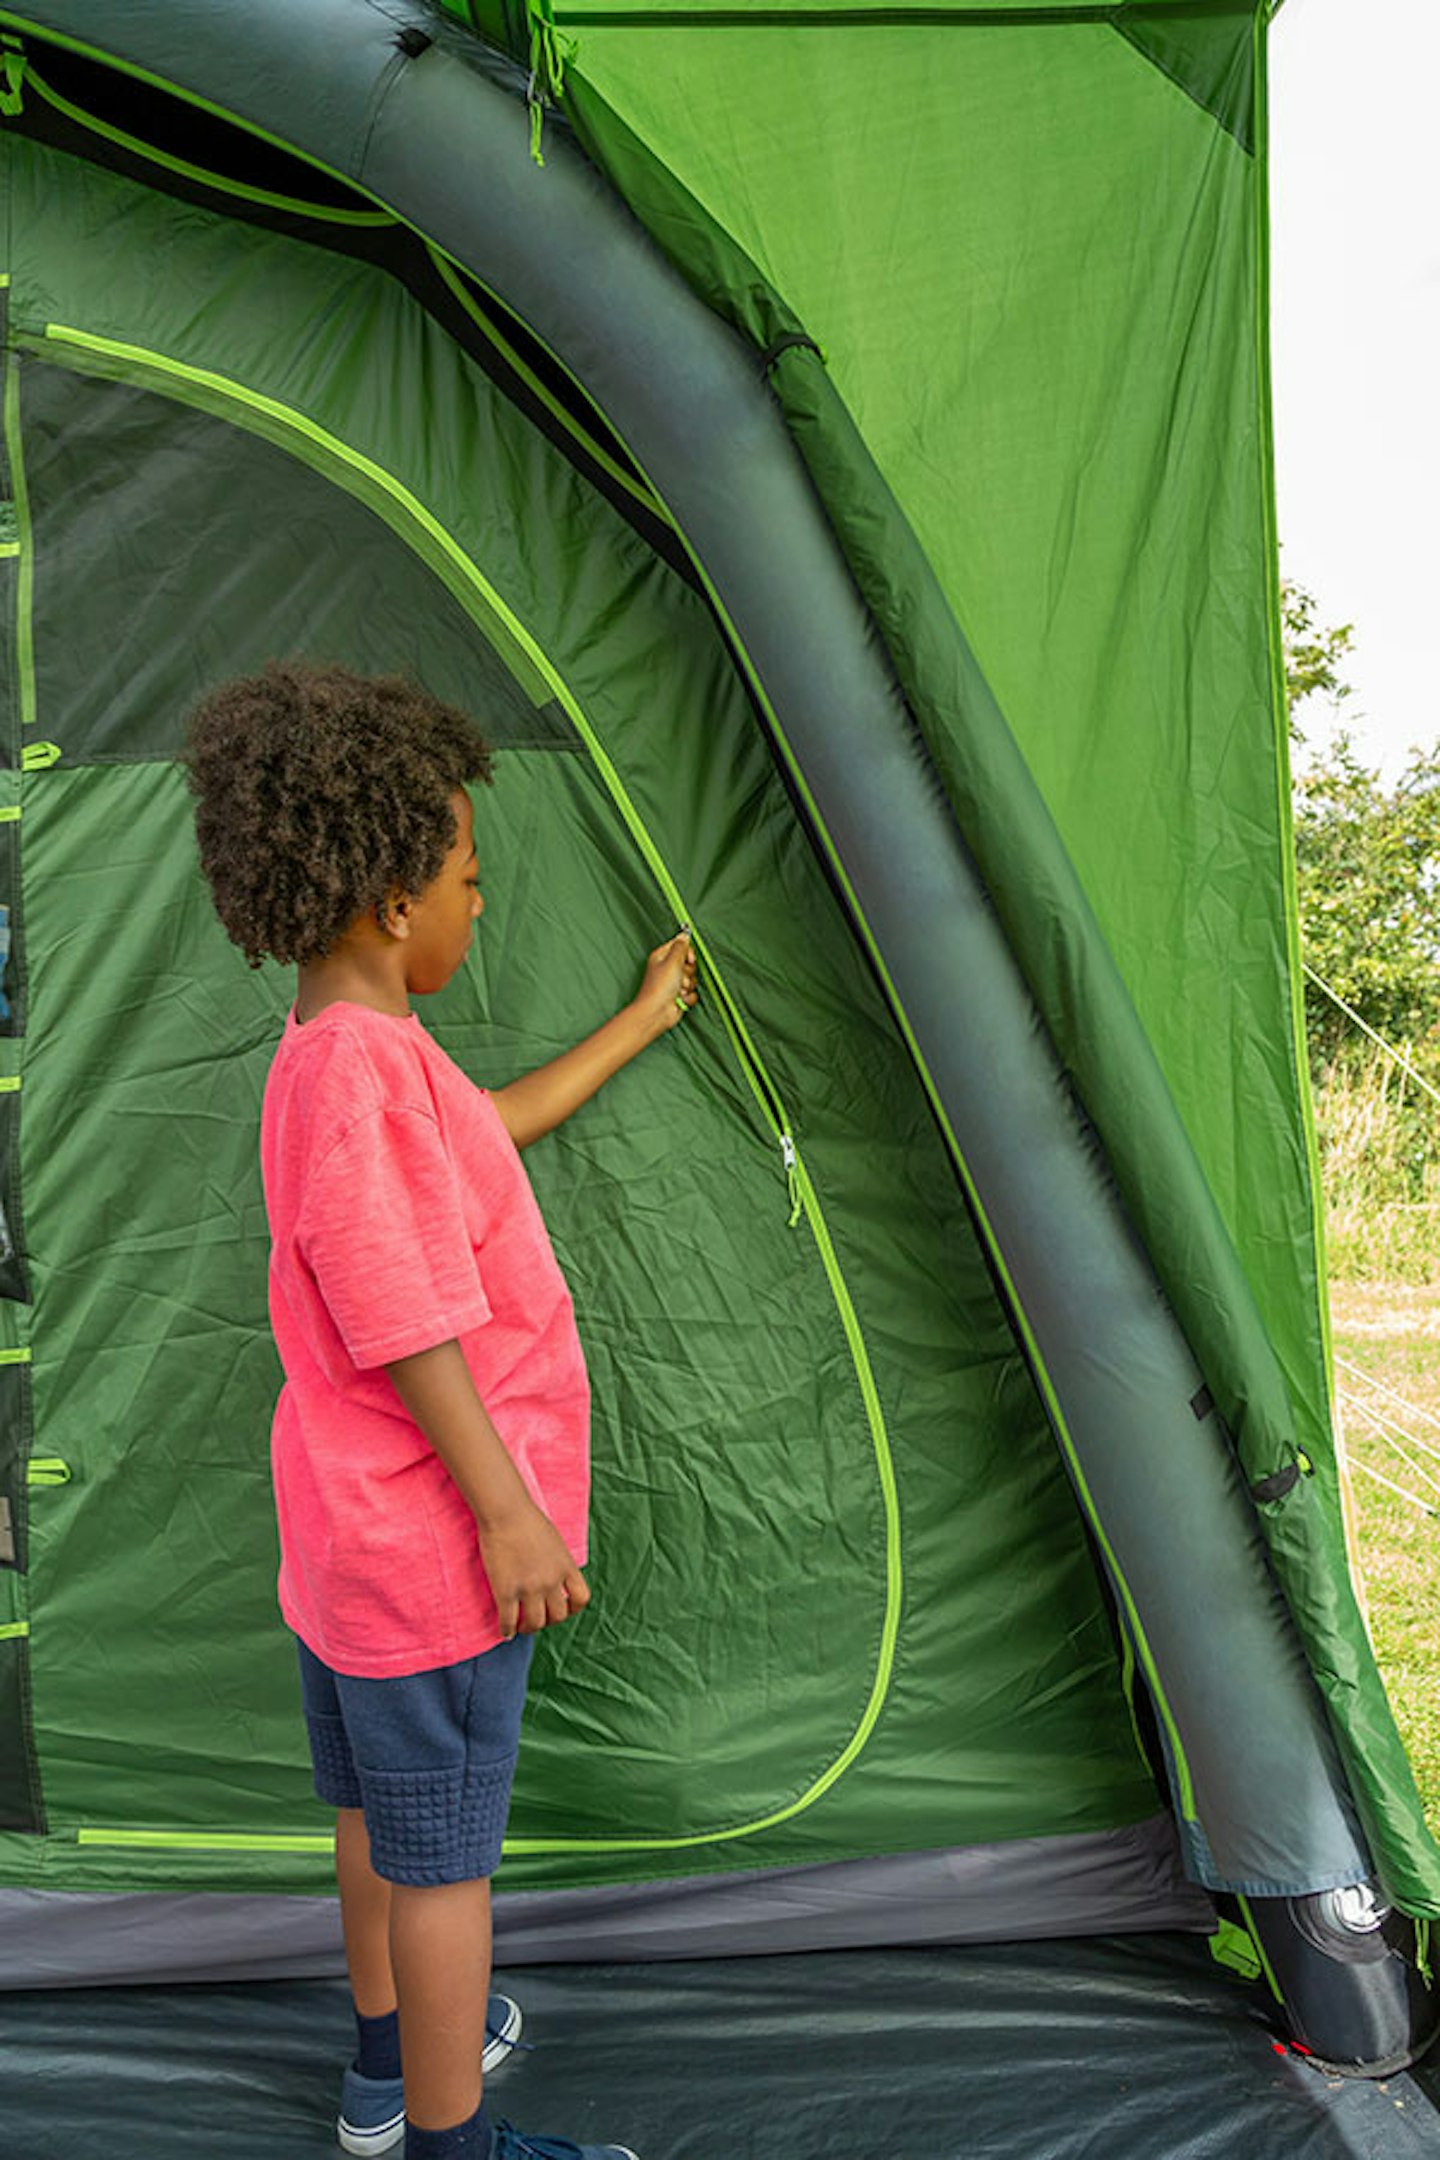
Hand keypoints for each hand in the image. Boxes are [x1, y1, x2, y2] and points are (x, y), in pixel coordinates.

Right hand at [476, 1499, 590, 1637]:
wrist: (506, 1512)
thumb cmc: (527, 1520)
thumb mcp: (554, 1541)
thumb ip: (557, 1562)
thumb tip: (555, 1576)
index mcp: (566, 1567)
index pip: (581, 1598)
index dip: (572, 1609)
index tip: (562, 1609)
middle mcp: (552, 1581)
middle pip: (558, 1616)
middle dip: (548, 1620)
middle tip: (537, 1618)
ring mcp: (529, 1588)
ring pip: (535, 1623)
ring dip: (529, 1628)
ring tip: (521, 1627)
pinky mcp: (506, 1591)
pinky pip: (509, 1621)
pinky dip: (507, 1630)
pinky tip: (505, 1631)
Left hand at [633, 930, 697, 1037]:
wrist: (657, 1011)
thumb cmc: (660, 986)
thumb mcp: (672, 961)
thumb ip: (680, 946)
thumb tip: (684, 935)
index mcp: (662, 956)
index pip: (681, 945)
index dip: (688, 952)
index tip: (688, 959)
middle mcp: (668, 968)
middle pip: (689, 963)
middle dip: (689, 972)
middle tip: (680, 977)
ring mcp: (674, 983)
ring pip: (693, 979)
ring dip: (688, 985)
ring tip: (678, 990)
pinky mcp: (679, 995)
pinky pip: (692, 993)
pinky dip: (687, 997)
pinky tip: (678, 999)